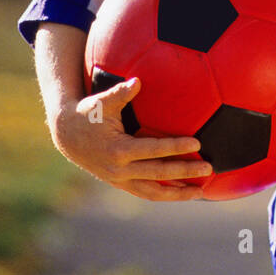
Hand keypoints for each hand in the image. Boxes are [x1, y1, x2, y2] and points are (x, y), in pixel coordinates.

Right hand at [50, 76, 210, 200]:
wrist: (66, 135)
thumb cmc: (87, 114)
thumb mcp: (101, 101)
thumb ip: (120, 92)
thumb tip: (137, 81)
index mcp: (118, 150)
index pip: (154, 150)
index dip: (176, 147)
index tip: (197, 143)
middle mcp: (120, 170)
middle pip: (158, 174)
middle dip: (185, 172)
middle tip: (209, 168)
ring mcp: (120, 180)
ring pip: (153, 191)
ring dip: (177, 193)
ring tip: (200, 192)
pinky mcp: (120, 183)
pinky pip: (146, 192)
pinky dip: (164, 194)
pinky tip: (182, 192)